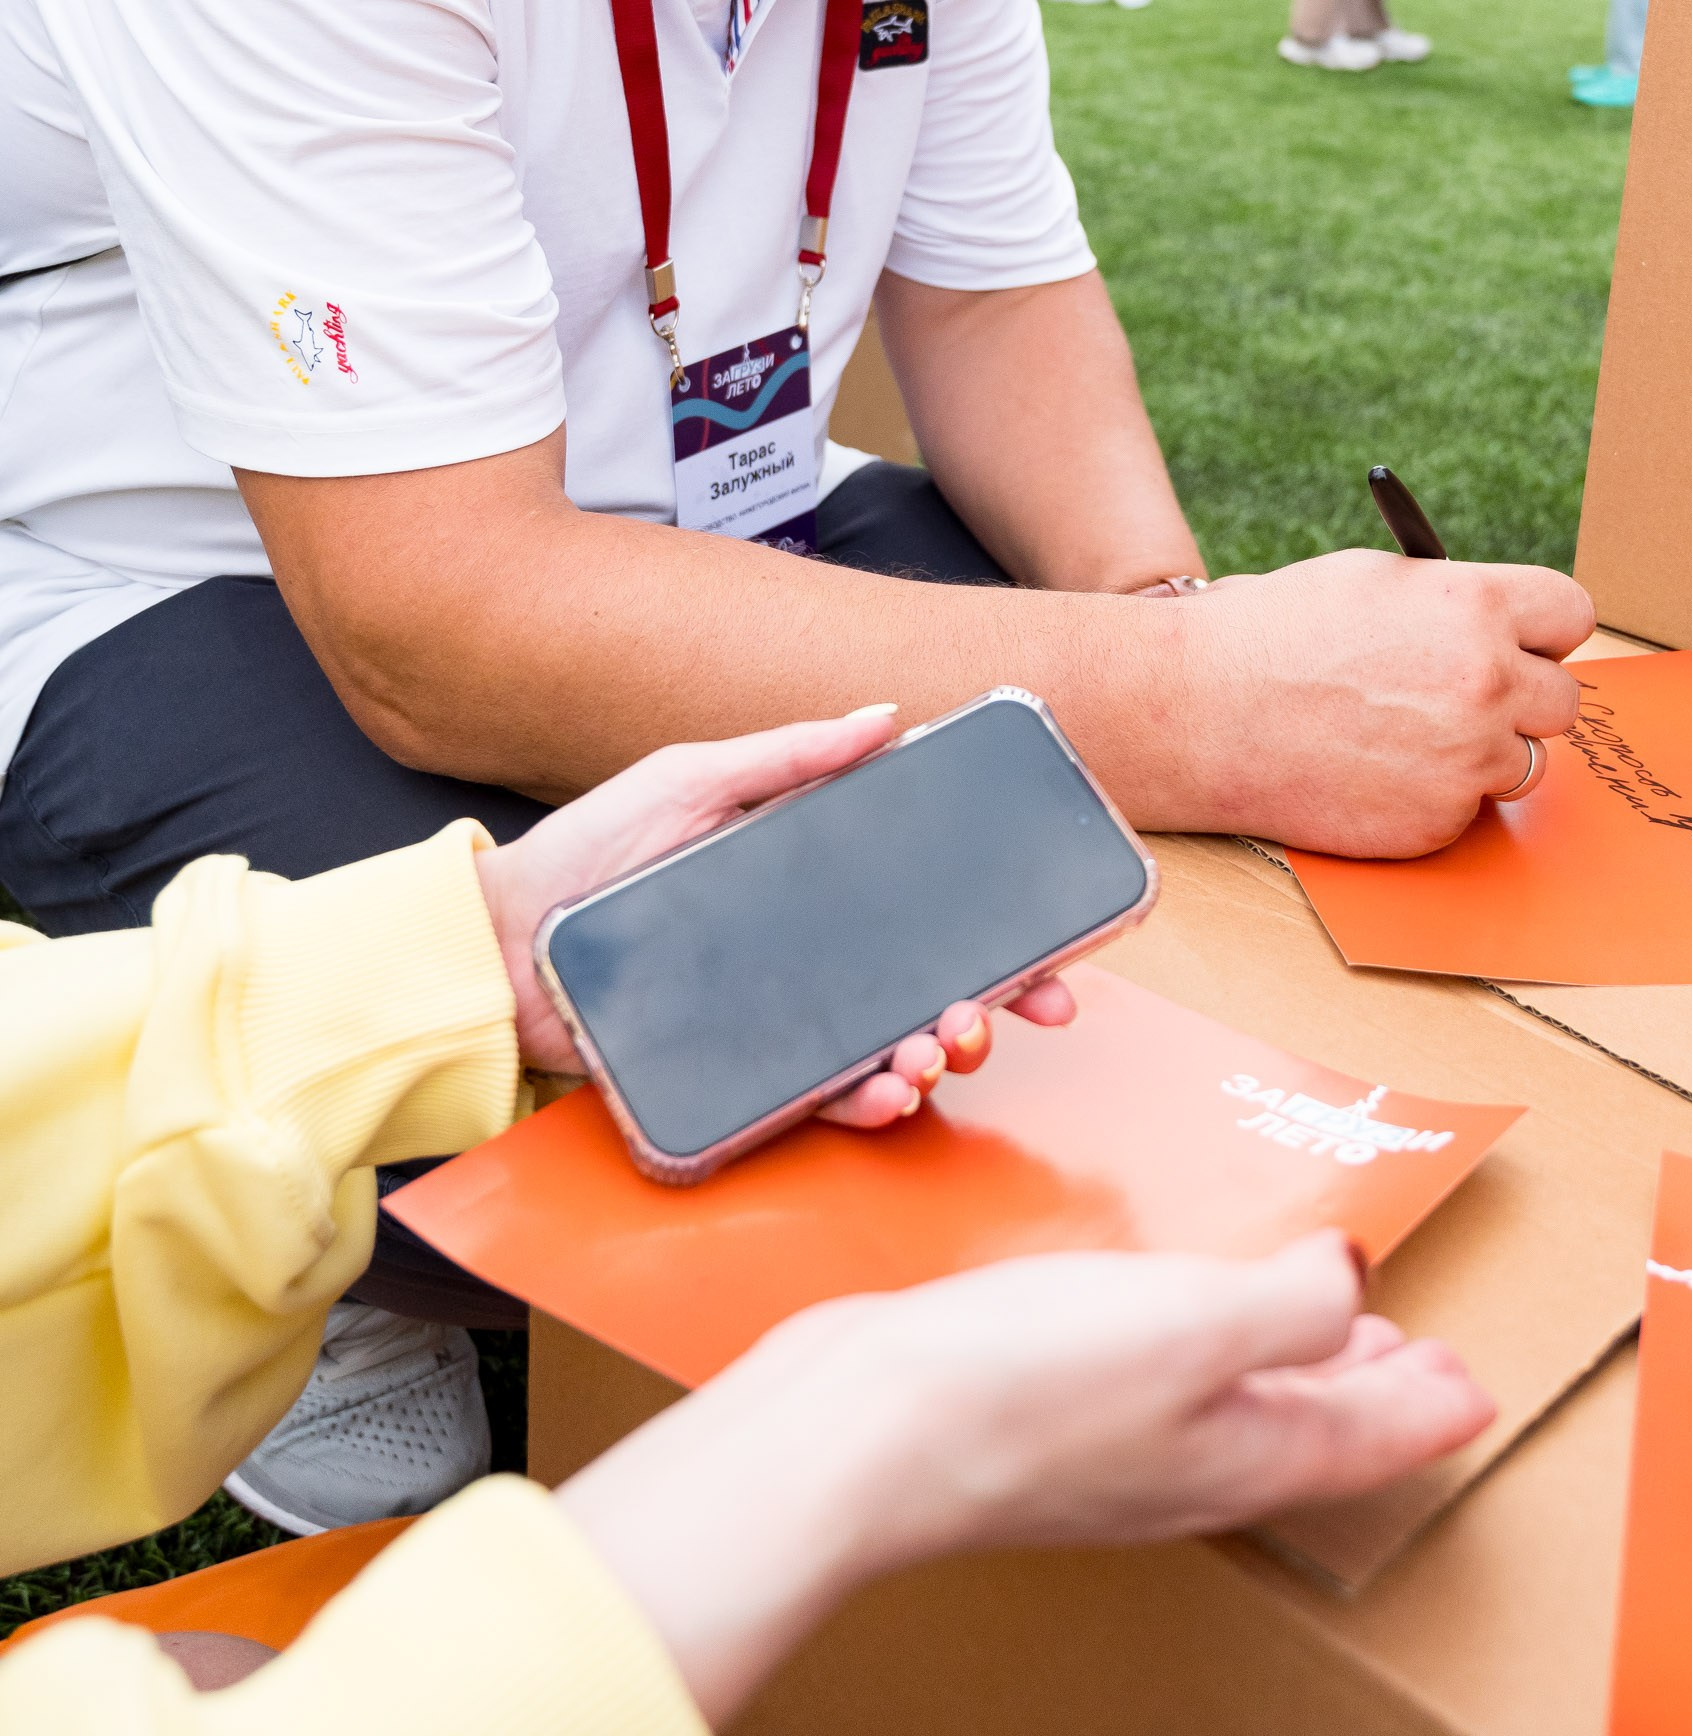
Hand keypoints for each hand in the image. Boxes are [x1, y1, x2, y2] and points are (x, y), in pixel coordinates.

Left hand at [474, 708, 1074, 1103]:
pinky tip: (889, 1089)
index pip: (932, 903)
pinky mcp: (749, 1072)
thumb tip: (888, 715)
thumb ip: (790, 755)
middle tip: (1032, 1008)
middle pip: (937, 980)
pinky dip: (870, 1101)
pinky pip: (827, 1095)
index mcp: (816, 880)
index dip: (1007, 924)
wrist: (502, 945)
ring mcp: (788, 1016)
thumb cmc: (593, 852)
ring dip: (942, 1052)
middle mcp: (814, 953)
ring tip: (944, 1046)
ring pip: (897, 1043)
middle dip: (1000, 1001)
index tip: (1064, 939)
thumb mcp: (694, 779)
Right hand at [556, 1235, 1492, 1720]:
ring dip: (1288, 1363)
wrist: (863, 1431)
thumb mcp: (1198, 1322)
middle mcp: (1184, 1461)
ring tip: (1319, 1323)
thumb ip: (1293, 1301)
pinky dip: (1198, 1343)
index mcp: (1242, 1450)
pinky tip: (1171, 1307)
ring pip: (1232, 1404)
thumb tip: (1350, 1281)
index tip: (1476, 1385)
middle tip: (1415, 1352)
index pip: (1368, 1434)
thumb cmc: (1024, 1389)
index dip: (1429, 1403)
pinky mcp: (1043, 1409)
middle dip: (1368, 1385)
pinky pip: (1155, 1377)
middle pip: (1306, 1427)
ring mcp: (1111, 1445)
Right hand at [1148, 549, 1592, 854]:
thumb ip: (1451, 600)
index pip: (1572, 614)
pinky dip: (1433, 797)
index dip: (1544, 631)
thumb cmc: (1274, 633)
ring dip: (1483, 754)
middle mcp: (1485, 682)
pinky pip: (1468, 811)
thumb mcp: (1372, 580)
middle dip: (1522, 698)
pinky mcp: (1437, 822)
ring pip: (1524, 762)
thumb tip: (1501, 624)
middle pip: (1562, 700)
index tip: (1526, 643)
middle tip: (1469, 698)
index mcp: (1473, 605)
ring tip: (1409, 737)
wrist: (1203, 712)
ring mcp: (1466, 759)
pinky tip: (1376, 773)